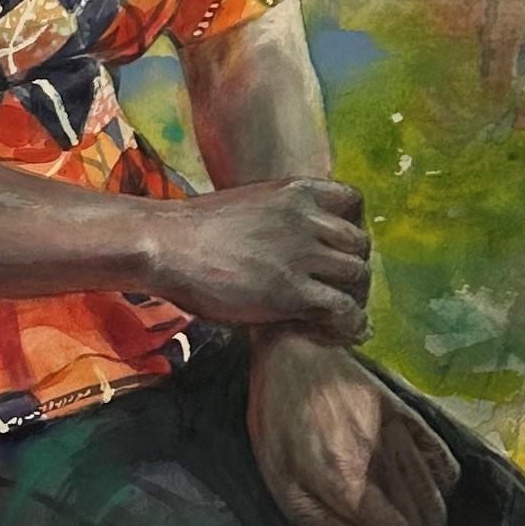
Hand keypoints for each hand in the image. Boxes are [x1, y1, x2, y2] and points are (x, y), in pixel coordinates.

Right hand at [157, 173, 373, 334]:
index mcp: (295, 191)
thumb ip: (276, 217)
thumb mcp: (246, 206)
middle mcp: (306, 218)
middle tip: (342, 291)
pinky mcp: (292, 291)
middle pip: (359, 243)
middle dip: (355, 269)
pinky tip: (345, 334)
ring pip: (357, 275)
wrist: (165, 245)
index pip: (353, 201)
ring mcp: (301, 253)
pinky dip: (351, 323)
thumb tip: (284, 240)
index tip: (340, 249)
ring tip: (344, 317)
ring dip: (355, 298)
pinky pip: (343, 308)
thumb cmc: (191, 232)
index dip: (353, 227)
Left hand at [248, 336, 453, 525]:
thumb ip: (326, 525)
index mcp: (347, 481)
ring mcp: (403, 437)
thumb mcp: (283, 484)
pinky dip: (442, 487)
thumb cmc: (278, 422)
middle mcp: (383, 461)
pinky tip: (420, 492)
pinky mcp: (412, 418)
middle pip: (424, 525)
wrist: (295, 354)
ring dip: (425, 525)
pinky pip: (446, 463)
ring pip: (438, 500)